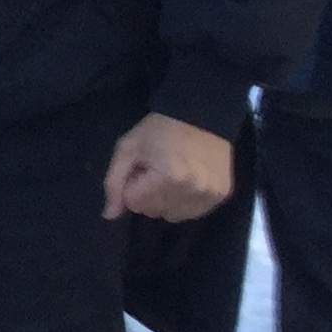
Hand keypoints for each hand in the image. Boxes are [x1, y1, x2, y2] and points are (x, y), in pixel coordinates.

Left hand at [103, 112, 236, 222]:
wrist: (201, 116)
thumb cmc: (159, 130)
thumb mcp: (127, 148)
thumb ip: (114, 183)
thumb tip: (110, 215)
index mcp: (168, 176)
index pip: (134, 203)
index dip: (132, 185)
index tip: (141, 168)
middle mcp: (193, 189)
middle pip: (152, 212)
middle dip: (147, 194)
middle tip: (156, 169)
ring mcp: (210, 194)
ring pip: (172, 216)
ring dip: (166, 201)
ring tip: (171, 175)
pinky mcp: (222, 196)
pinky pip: (192, 213)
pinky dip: (184, 202)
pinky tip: (186, 182)